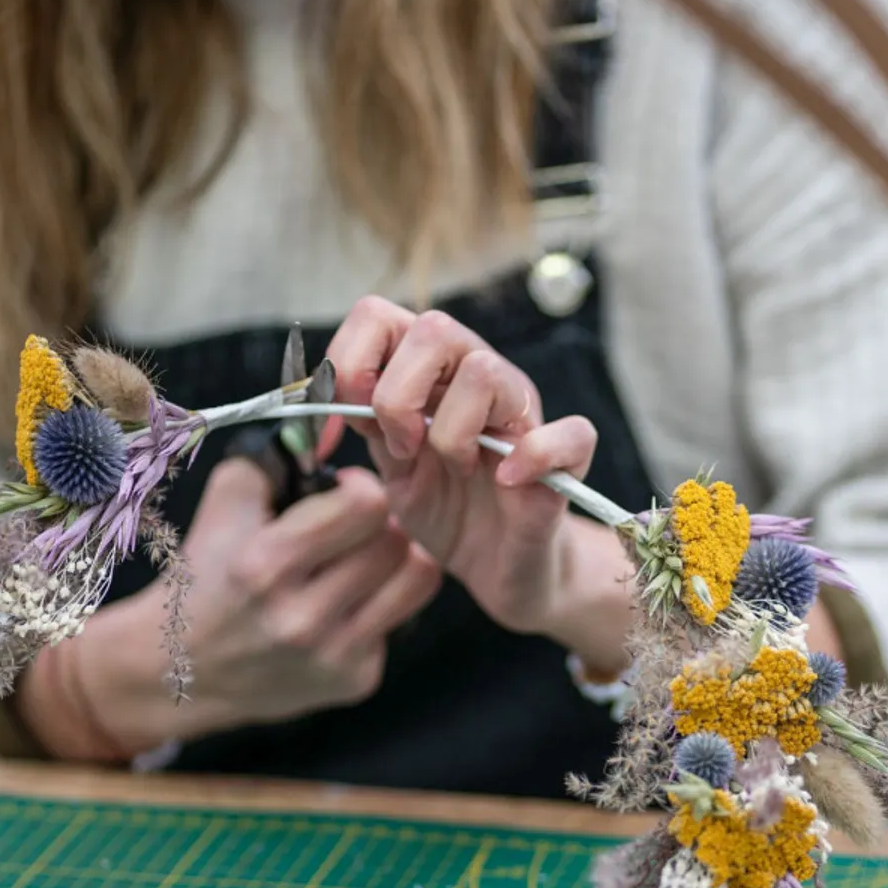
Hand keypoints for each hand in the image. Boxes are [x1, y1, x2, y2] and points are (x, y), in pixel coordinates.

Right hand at [17, 457, 441, 759]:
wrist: (181, 669)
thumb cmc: (206, 577)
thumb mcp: (222, 508)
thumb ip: (273, 459)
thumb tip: (329, 431)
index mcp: (266, 565)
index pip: (367, 507)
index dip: (361, 488)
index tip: (343, 493)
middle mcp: (302, 617)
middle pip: (396, 541)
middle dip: (380, 525)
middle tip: (354, 529)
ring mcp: (333, 655)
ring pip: (417, 578)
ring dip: (395, 559)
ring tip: (363, 559)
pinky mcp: (355, 682)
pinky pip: (401, 621)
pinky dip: (381, 606)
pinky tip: (346, 607)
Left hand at [325, 296, 613, 642]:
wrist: (499, 570)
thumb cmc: (448, 513)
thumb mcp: (390, 469)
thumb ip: (364, 425)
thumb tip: (318, 399)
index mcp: (428, 372)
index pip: (380, 317)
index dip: (350, 361)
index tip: (344, 421)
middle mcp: (478, 377)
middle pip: (434, 328)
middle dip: (398, 394)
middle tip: (402, 447)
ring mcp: (523, 412)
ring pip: (485, 371)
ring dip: (453, 431)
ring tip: (455, 469)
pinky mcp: (566, 456)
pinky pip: (569, 432)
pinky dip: (533, 457)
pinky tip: (507, 483)